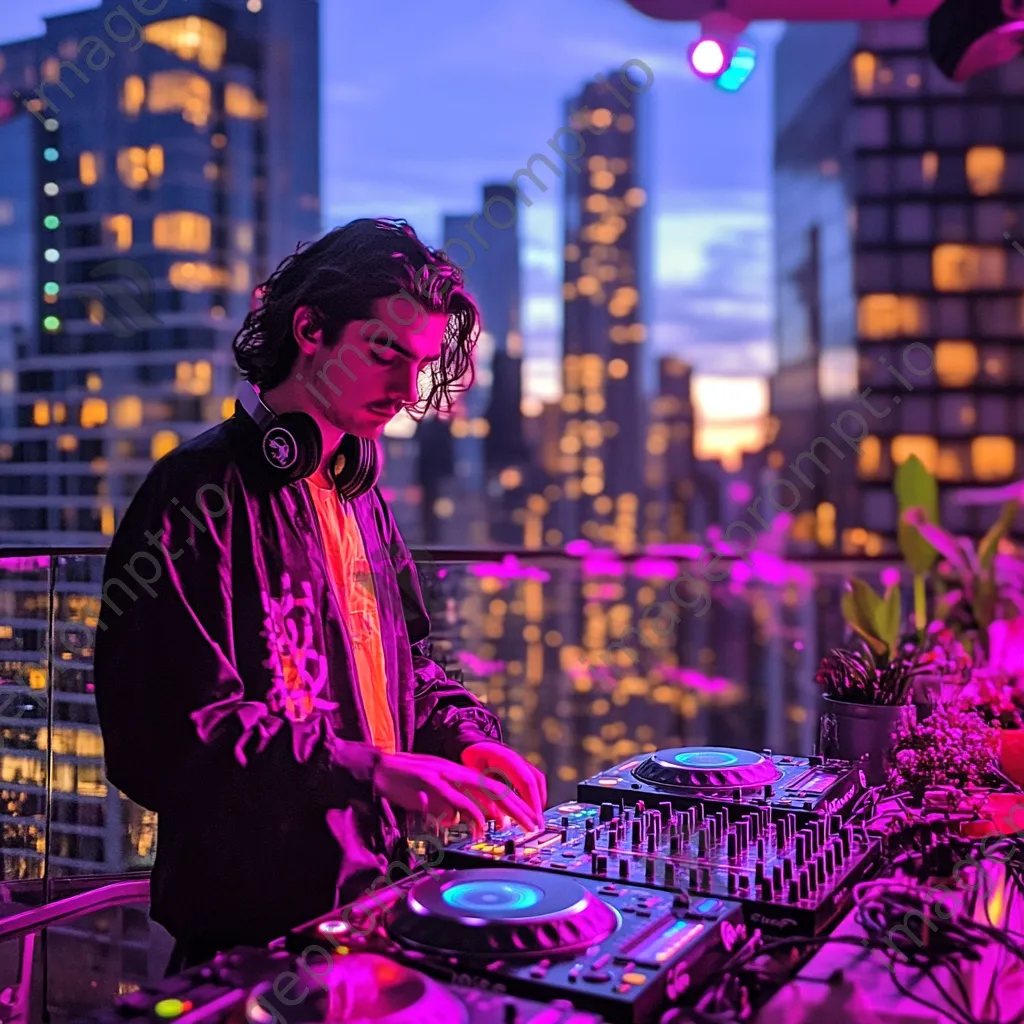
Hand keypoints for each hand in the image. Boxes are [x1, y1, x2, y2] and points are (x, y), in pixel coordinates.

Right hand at [372, 751, 541, 838]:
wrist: (380, 768)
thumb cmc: (407, 781)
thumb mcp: (435, 790)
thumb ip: (452, 802)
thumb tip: (465, 819)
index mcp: (459, 772)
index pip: (495, 785)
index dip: (513, 802)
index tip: (528, 818)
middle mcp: (456, 772)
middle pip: (495, 788)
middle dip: (516, 807)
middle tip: (531, 824)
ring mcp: (444, 777)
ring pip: (478, 794)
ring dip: (493, 814)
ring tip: (503, 829)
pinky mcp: (431, 785)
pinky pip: (454, 801)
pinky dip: (466, 815)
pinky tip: (472, 827)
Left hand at [460, 741, 546, 830]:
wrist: (472, 744)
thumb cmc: (471, 759)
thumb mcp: (472, 774)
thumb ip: (483, 792)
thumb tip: (494, 816)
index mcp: (505, 759)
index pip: (525, 781)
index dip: (531, 801)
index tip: (533, 818)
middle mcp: (516, 758)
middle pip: (535, 780)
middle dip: (538, 803)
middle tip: (538, 823)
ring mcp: (519, 760)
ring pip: (537, 779)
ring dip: (538, 799)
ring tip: (536, 818)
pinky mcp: (520, 766)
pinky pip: (533, 779)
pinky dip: (535, 793)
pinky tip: (531, 807)